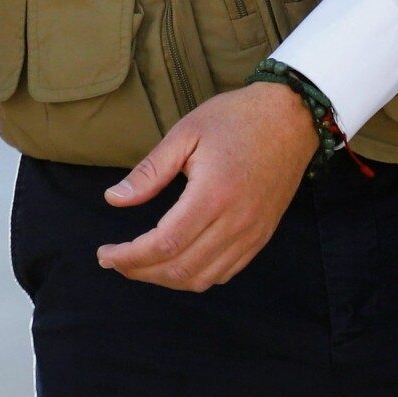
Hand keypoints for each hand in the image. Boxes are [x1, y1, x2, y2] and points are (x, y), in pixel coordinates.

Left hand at [96, 82, 319, 290]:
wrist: (292, 117)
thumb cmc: (237, 118)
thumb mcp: (186, 134)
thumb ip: (150, 171)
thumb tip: (114, 199)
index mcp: (213, 195)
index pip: (164, 244)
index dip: (130, 257)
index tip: (105, 254)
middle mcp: (235, 222)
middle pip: (181, 269)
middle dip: (140, 272)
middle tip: (115, 261)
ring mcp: (252, 234)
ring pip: (203, 278)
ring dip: (166, 279)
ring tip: (139, 265)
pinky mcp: (262, 236)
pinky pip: (226, 272)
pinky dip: (196, 277)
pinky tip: (176, 263)